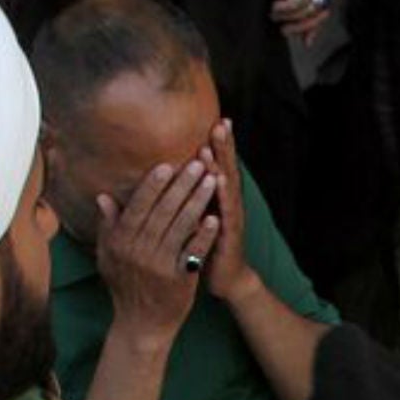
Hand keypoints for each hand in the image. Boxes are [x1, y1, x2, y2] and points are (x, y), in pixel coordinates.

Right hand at [94, 161, 218, 347]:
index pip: (138, 206)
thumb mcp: (109, 257)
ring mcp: (159, 265)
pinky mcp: (179, 279)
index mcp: (120, 242)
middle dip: (182, 185)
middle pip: (163, 211)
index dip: (153, 184)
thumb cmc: (125, 287)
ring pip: (180, 226)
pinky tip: (215, 217)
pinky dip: (204, 234)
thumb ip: (109, 226)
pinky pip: (194, 251)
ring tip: (211, 180)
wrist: (141, 324)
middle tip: (198, 163)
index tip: (167, 164)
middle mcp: (138, 250)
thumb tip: (102, 196)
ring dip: (197, 201)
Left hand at [199, 118, 257, 304]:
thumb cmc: (205, 248)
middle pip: (226, 170)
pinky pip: (226, 211)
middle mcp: (228, 205)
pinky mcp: (230, 235)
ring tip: (216, 144)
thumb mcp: (193, 221)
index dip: (216, 145)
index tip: (215, 119)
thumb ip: (184, 200)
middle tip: (221, 122)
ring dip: (222, 165)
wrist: (226, 280)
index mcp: (217, 200)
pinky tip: (221, 180)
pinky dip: (224, 195)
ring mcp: (231, 219)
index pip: (216, 167)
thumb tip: (168, 180)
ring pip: (227, 187)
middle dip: (224, 147)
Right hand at [264, 0, 330, 43]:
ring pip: (311, 8)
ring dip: (291, 18)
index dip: (314, 27)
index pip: (321, 10)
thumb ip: (285, 0)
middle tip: (284, 31)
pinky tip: (275, 8)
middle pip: (321, 12)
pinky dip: (288, 8)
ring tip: (274, 15)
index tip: (304, 42)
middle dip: (304, 26)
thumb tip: (286, 22)